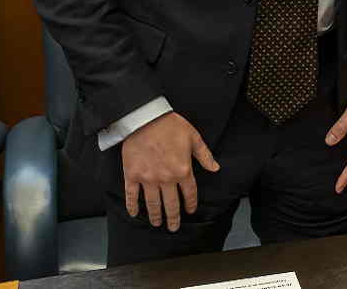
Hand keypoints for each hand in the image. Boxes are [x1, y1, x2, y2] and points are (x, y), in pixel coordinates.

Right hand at [121, 112, 219, 231]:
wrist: (145, 119)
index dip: (190, 203)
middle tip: (174, 227)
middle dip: (173, 217)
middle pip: (171, 203)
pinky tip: (134, 214)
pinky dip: (132, 206)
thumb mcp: (194, 138)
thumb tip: (215, 168)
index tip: (190, 211)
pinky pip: (132, 195)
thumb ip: (204, 156)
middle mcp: (166, 178)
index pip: (189, 193)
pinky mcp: (132, 175)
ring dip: (155, 216)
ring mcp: (148, 178)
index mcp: (182, 170)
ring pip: (152, 203)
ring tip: (157, 224)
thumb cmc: (171, 126)